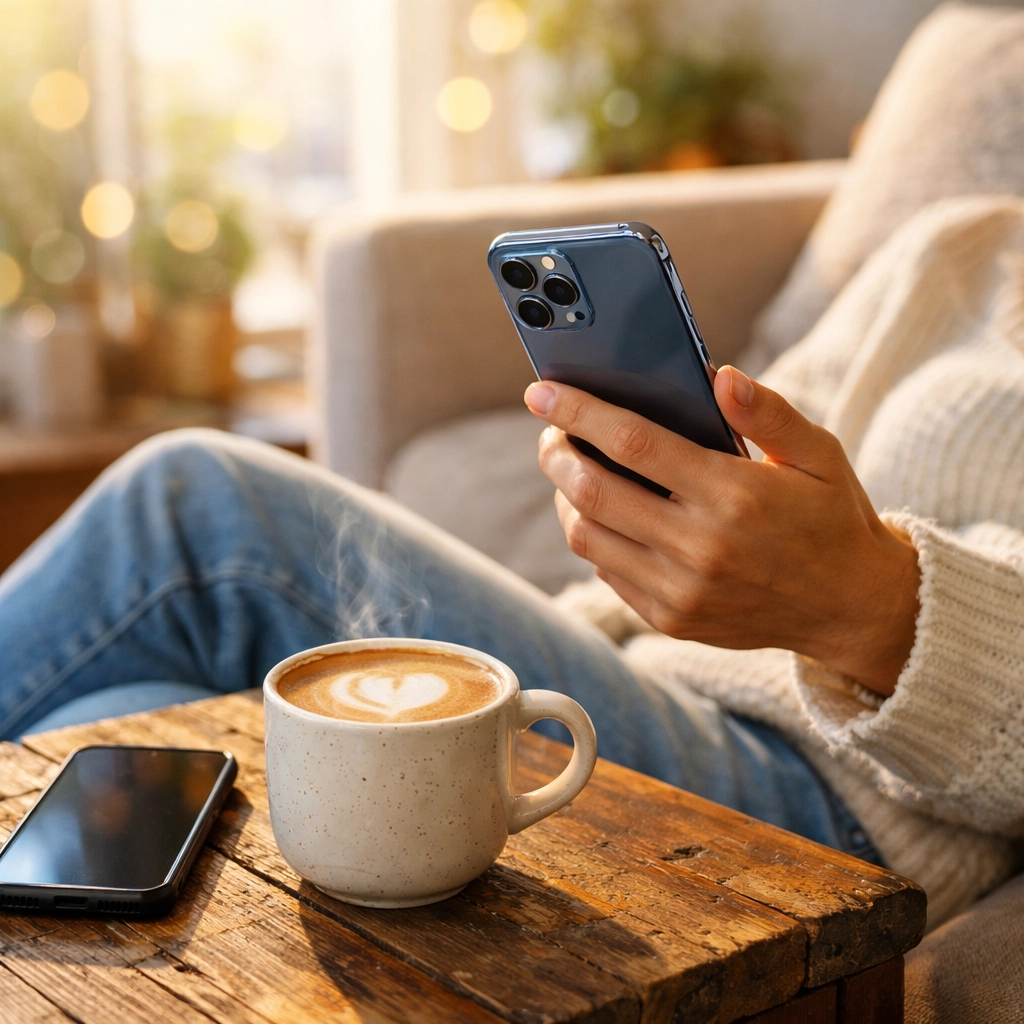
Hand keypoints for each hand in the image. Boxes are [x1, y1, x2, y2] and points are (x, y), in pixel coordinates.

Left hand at [525, 367, 920, 696]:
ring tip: (573, 471)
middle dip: (557, 453)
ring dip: (565, 497)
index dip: (580, 413)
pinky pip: (606, 572)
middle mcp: (700, 547)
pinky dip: (593, 536)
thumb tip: (718, 376)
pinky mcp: (672, 619)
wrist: (852, 608)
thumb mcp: (819, 454)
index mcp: (734, 496)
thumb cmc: (832, 518)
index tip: (542, 391)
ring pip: (587, 537)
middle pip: (593, 492)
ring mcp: (681, 591)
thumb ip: (769, 412)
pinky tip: (604, 514)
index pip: (634, 444)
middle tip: (551, 432)